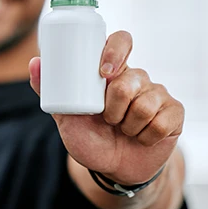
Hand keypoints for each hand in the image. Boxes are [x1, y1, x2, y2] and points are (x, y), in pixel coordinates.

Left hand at [29, 31, 184, 184]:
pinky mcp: (173, 113)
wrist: (112, 167)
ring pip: (145, 103)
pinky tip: (139, 138)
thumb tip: (35, 61)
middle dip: (114, 106)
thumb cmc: (89, 136)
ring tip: (121, 129)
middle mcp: (136, 77)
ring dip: (128, 125)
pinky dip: (145, 137)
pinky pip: (161, 122)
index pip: (121, 41)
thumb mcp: (65, 114)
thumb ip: (50, 90)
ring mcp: (157, 94)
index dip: (116, 50)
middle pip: (132, 77)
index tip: (103, 73)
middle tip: (107, 119)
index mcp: (112, 71)